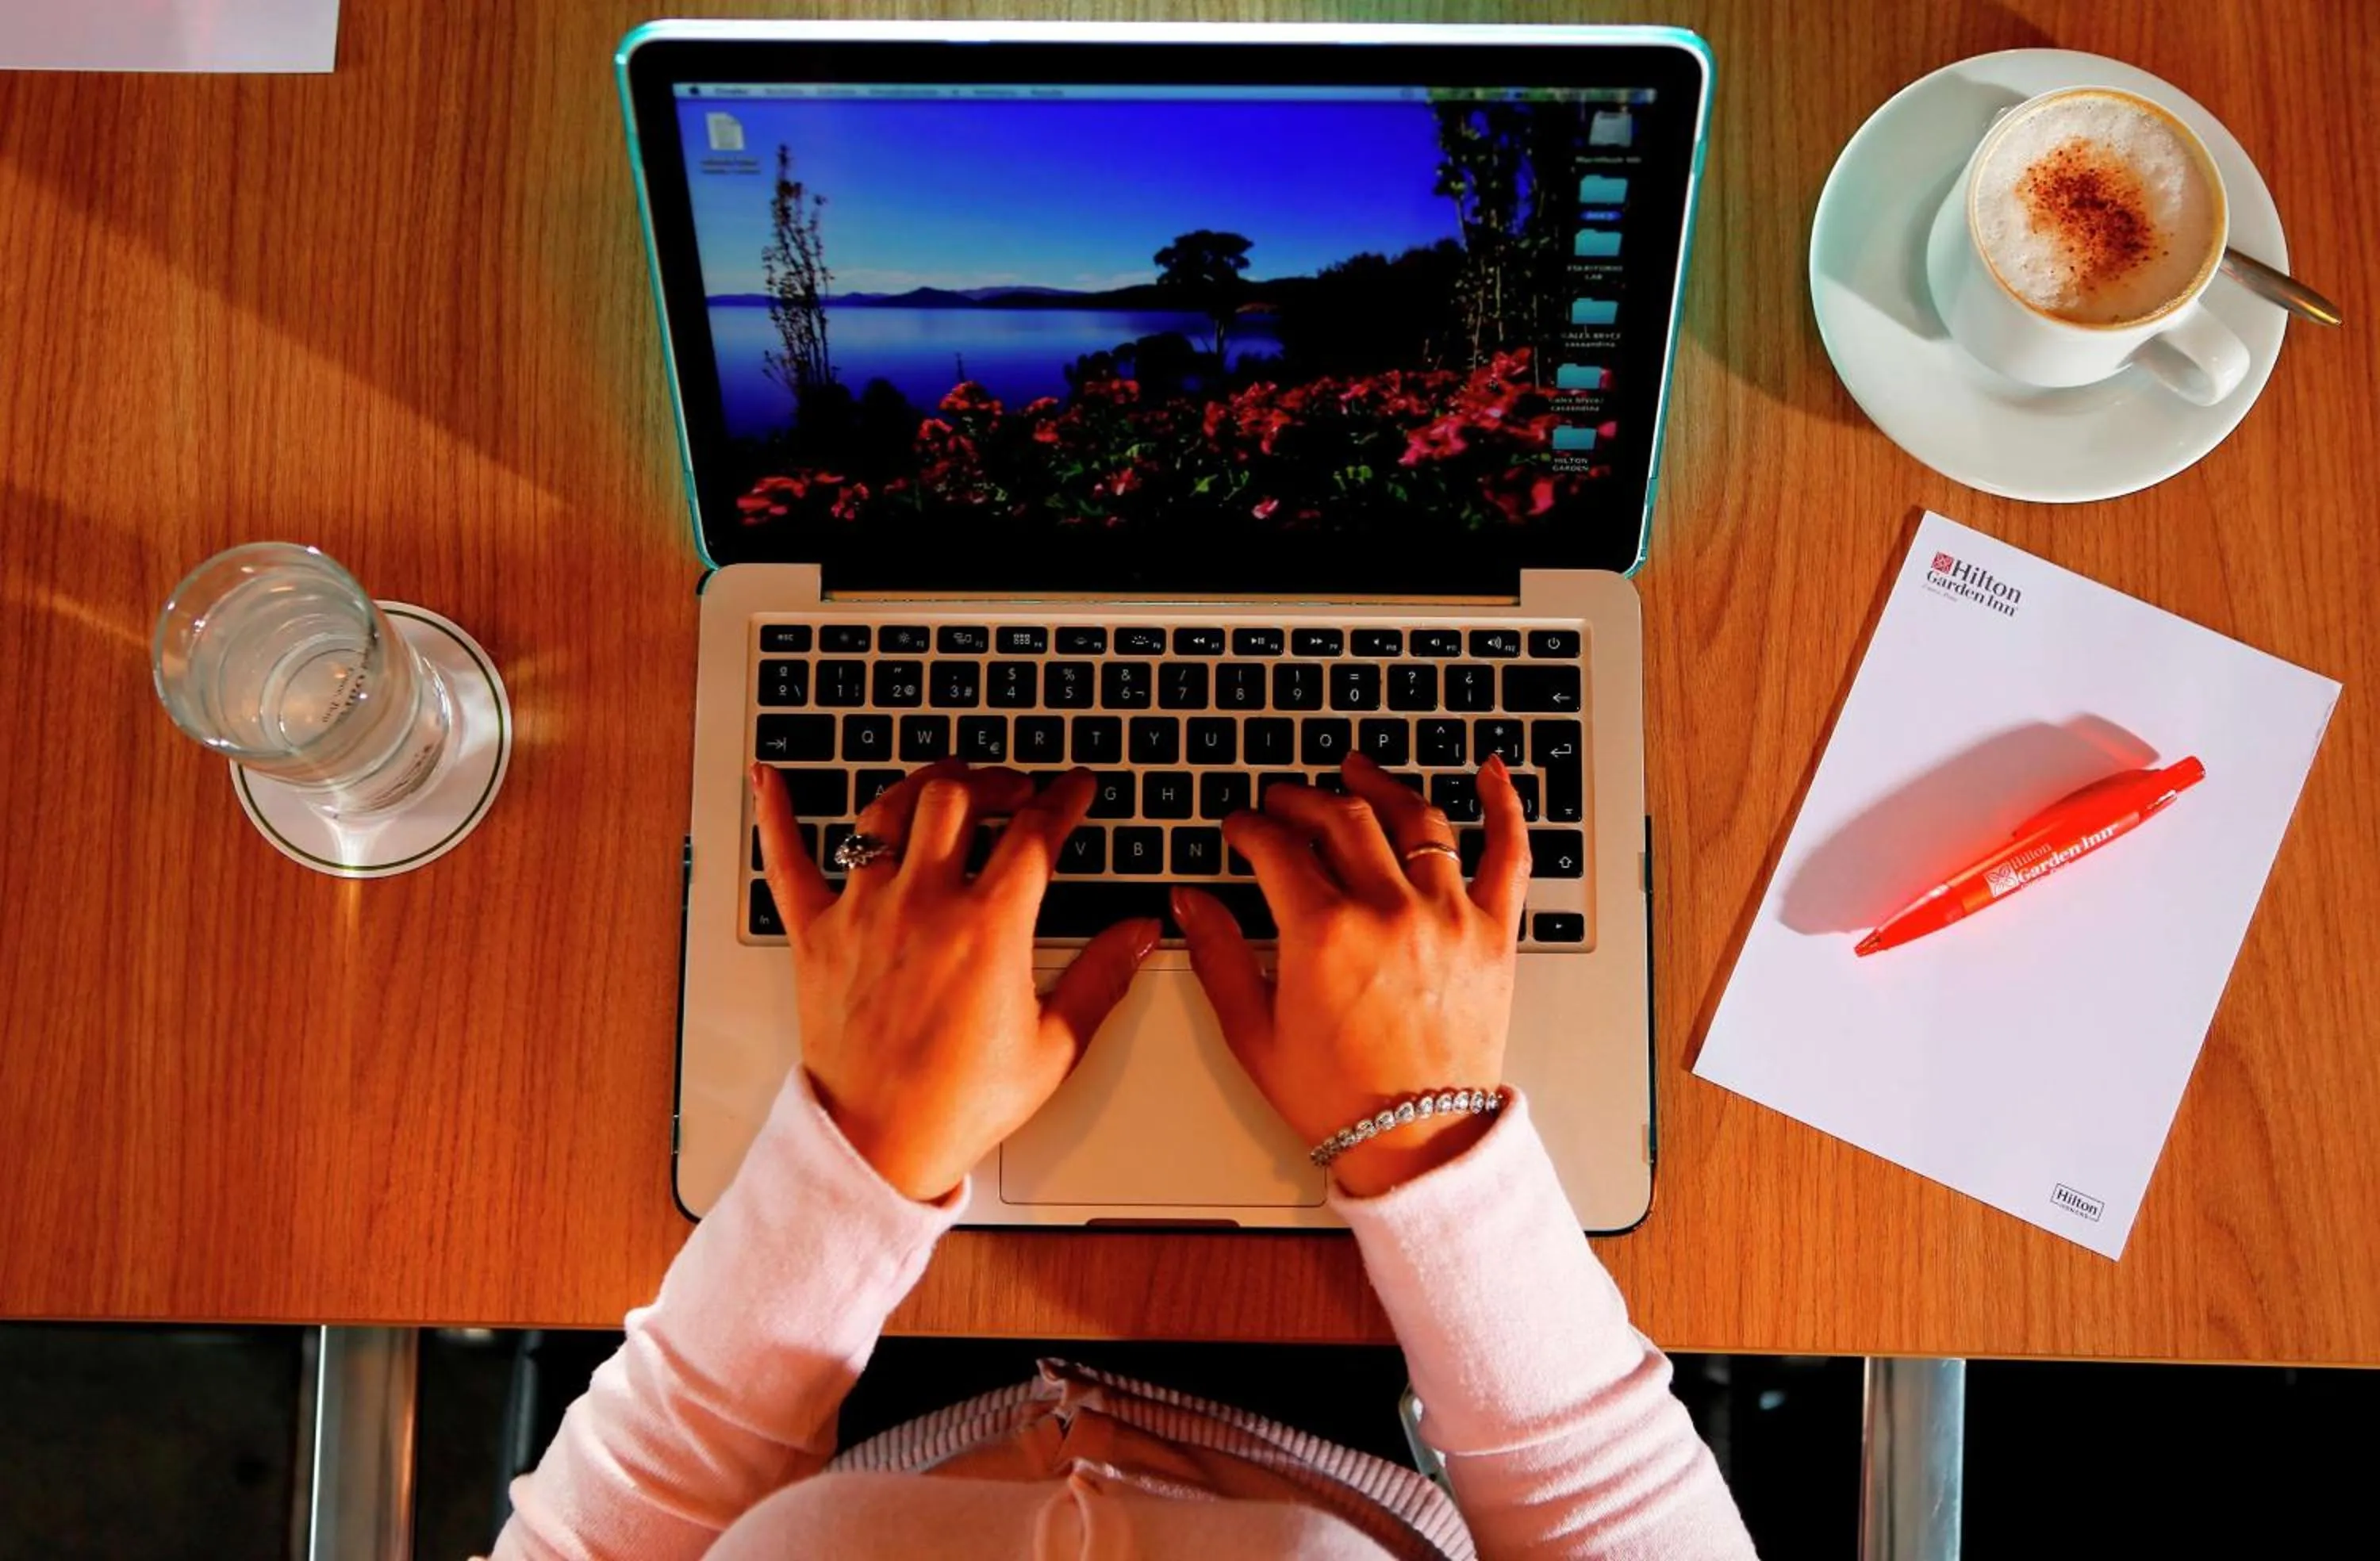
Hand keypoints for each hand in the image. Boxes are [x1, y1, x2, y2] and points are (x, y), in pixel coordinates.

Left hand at [753, 760, 1160, 1201]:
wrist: (878, 1145)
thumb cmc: (960, 1105)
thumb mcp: (1054, 1046)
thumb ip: (1101, 977)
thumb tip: (1141, 931)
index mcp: (989, 928)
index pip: (1036, 831)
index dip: (1065, 798)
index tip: (1077, 788)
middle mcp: (924, 905)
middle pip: (958, 798)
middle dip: (994, 780)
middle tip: (1014, 789)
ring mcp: (863, 913)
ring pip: (887, 811)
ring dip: (922, 785)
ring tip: (946, 786)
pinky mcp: (816, 935)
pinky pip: (788, 861)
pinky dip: (778, 814)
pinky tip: (771, 778)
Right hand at [1174, 753, 1529, 1196]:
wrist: (1417, 1142)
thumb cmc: (1337, 1098)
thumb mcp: (1253, 1031)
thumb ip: (1218, 956)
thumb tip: (1191, 901)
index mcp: (1323, 933)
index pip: (1277, 846)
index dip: (1250, 826)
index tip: (1240, 827)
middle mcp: (1388, 910)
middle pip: (1341, 817)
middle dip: (1301, 799)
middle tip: (1283, 801)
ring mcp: (1447, 916)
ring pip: (1415, 819)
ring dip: (1379, 784)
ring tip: (1357, 769)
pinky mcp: (1493, 933)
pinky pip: (1508, 853)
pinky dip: (1504, 806)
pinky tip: (1490, 773)